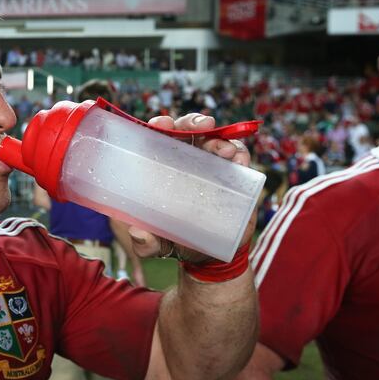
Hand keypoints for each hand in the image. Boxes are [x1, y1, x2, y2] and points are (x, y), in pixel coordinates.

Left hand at [128, 113, 256, 264]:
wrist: (210, 257)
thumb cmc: (177, 240)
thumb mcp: (157, 244)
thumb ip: (146, 242)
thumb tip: (138, 234)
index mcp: (162, 168)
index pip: (158, 138)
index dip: (159, 125)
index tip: (161, 124)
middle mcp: (186, 162)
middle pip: (188, 131)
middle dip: (193, 122)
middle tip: (202, 126)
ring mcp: (211, 167)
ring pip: (215, 140)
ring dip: (220, 139)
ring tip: (225, 151)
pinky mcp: (233, 177)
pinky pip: (239, 156)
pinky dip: (240, 153)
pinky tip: (239, 160)